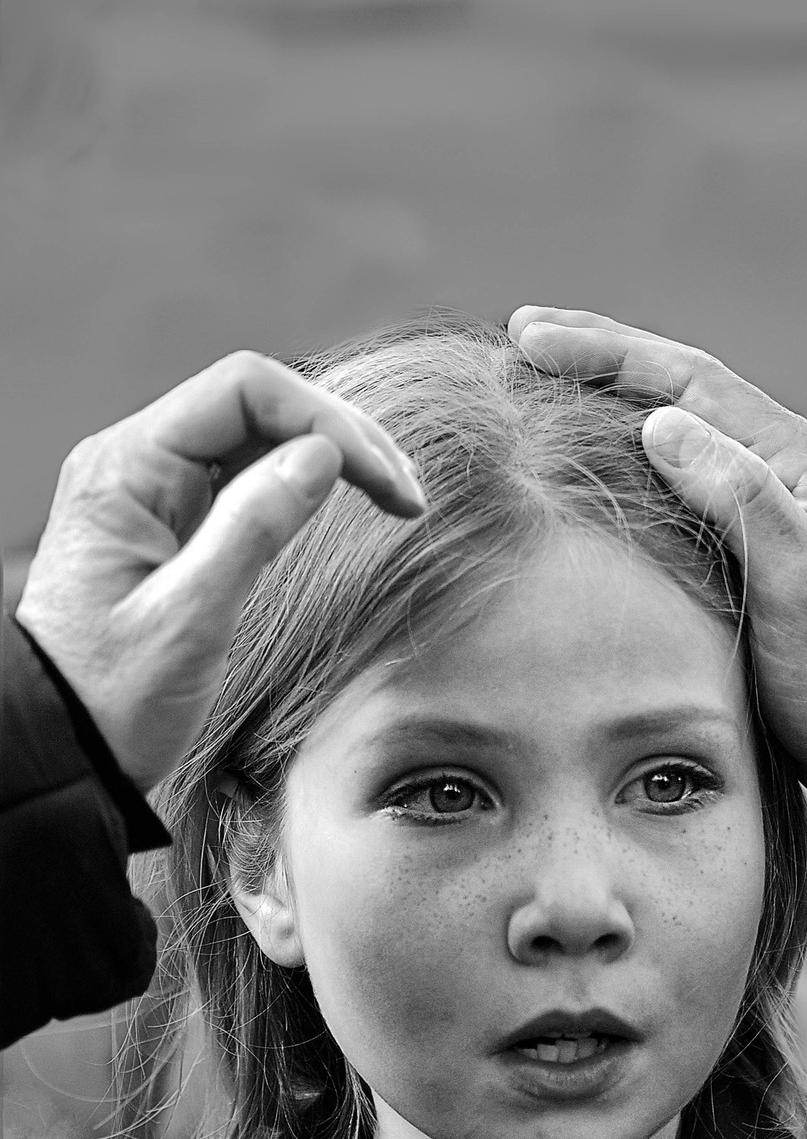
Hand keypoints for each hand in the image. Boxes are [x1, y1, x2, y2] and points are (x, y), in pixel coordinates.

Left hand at [15, 352, 422, 791]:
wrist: (65, 748)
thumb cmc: (112, 697)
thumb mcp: (188, 619)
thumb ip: (251, 529)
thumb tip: (321, 457)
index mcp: (124, 468)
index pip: (243, 391)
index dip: (326, 421)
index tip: (385, 481)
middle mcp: (136, 464)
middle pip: (258, 404)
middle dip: (342, 436)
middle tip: (409, 495)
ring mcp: (155, 490)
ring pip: (261, 436)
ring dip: (334, 457)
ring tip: (397, 500)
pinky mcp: (175, 521)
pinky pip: (249, 476)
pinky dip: (308, 484)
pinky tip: (350, 509)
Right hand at [507, 308, 806, 828]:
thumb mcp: (802, 586)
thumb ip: (740, 500)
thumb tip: (659, 423)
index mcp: (800, 461)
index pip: (691, 380)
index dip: (608, 352)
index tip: (528, 336)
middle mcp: (785, 472)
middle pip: (680, 391)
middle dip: (601, 359)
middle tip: (519, 335)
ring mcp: (770, 512)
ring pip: (676, 436)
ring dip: (608, 404)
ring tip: (537, 385)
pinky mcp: (752, 556)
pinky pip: (676, 487)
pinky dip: (624, 463)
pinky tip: (583, 473)